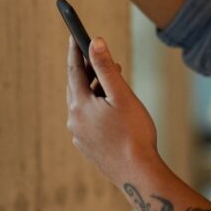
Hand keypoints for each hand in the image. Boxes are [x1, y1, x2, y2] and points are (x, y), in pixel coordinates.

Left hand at [66, 36, 157, 184]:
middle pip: (75, 87)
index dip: (75, 51)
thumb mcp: (121, 95)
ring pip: (81, 104)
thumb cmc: (134, 133)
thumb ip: (106, 68)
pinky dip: (95, 107)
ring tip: (111, 81)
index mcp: (80, 105)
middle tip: (95, 54)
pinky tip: (110, 109)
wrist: (137, 175)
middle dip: (86, 70)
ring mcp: (79, 136)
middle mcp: (74, 120)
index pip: (74, 70)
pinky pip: (86, 119)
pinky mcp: (87, 147)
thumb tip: (95, 42)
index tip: (73, 36)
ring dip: (93, 89)